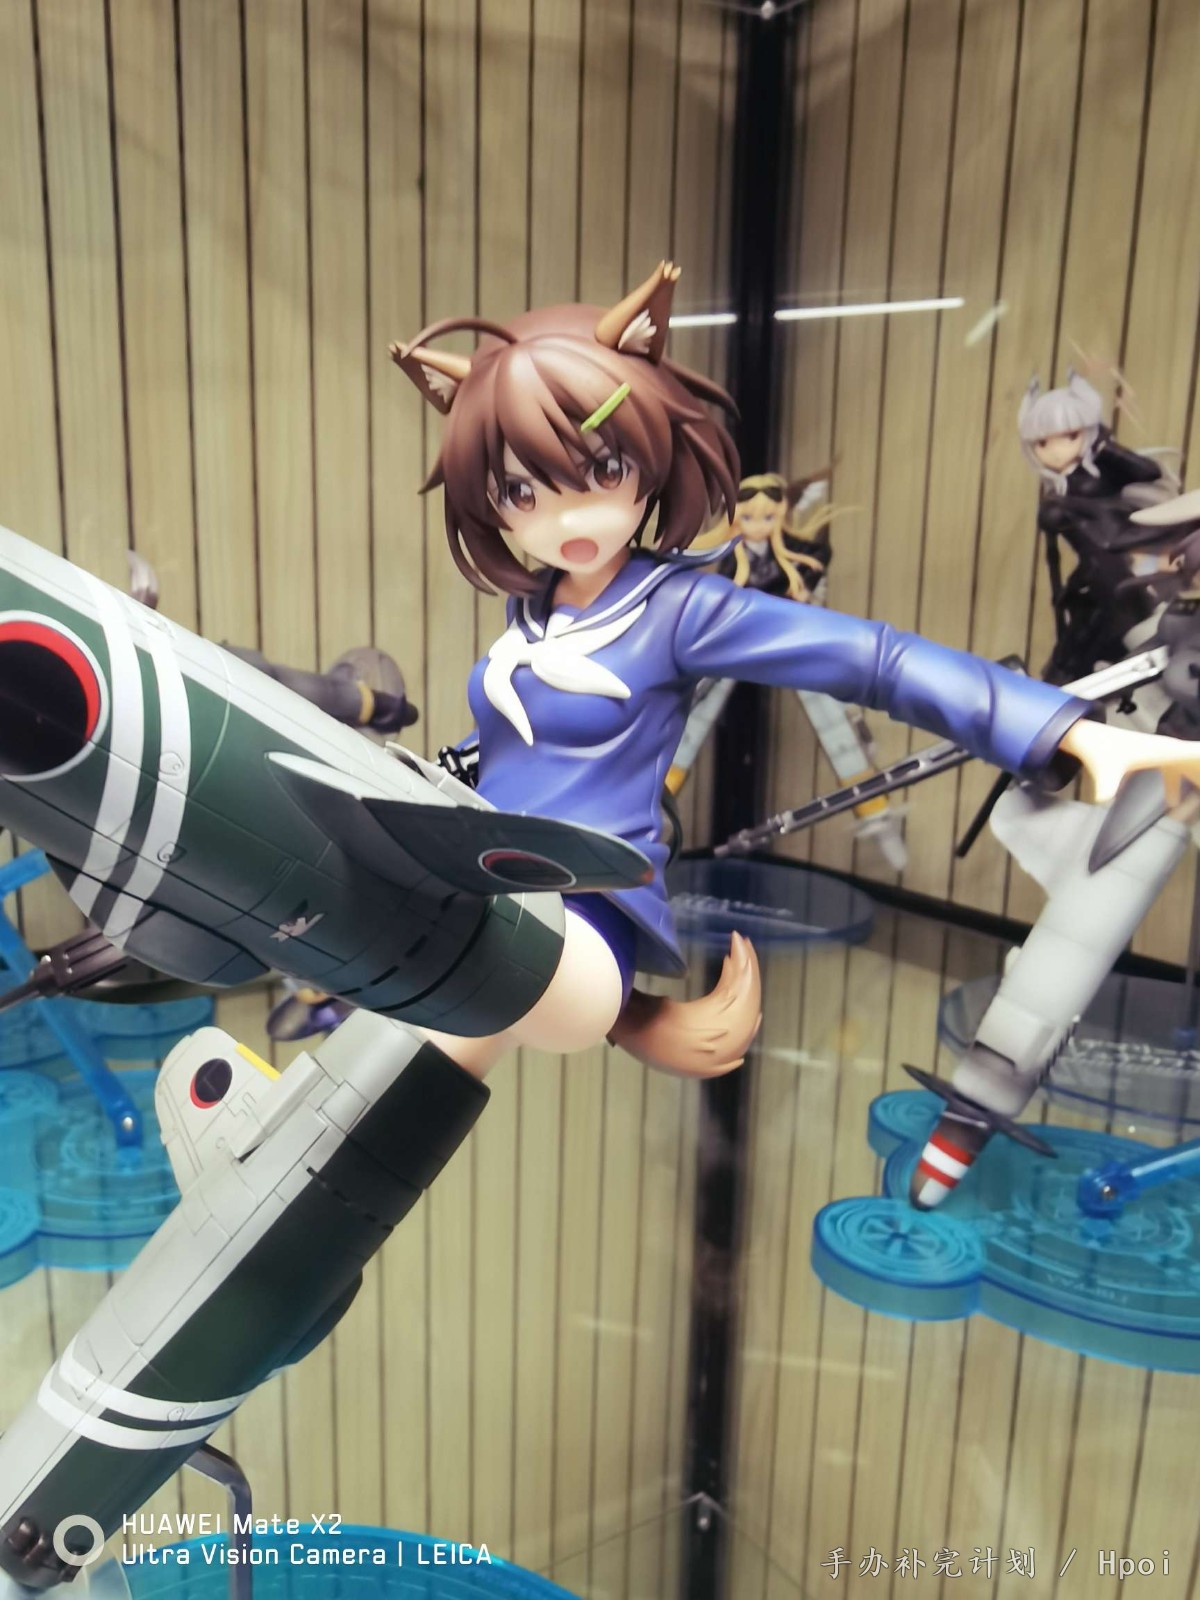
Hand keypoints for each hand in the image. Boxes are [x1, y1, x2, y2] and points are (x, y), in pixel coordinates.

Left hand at [1058, 717, 1199, 804]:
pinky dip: (1179, 785)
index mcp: (1166, 750)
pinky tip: (1174, 804)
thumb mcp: (1106, 771)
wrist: (1088, 739)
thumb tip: (1104, 803)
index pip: (1197, 754)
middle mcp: (1168, 749)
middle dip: (1199, 775)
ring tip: (1193, 800)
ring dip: (1194, 780)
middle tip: (1199, 795)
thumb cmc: (1100, 750)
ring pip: (1187, 768)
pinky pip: (1175, 772)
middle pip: (1196, 761)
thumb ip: (1107, 788)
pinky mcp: (1154, 759)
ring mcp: (1162, 754)